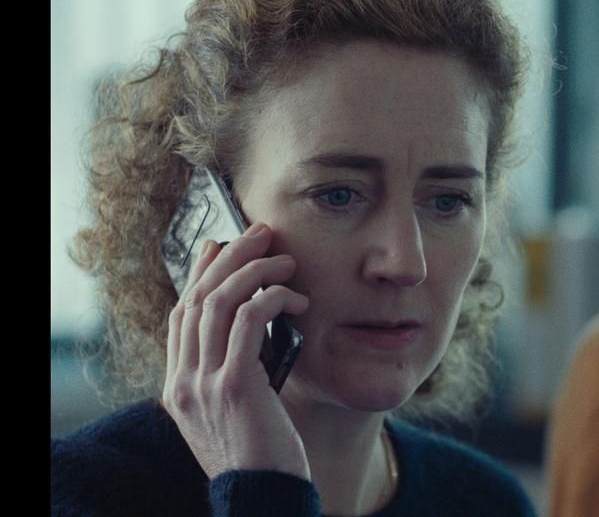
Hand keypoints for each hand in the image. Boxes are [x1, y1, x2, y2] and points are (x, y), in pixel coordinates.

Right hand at [162, 222, 311, 479]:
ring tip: (285, 258)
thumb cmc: (262, 455)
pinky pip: (250, 321)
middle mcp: (182, 382)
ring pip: (219, 302)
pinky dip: (272, 298)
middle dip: (230, 257)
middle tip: (260, 232)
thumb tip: (255, 328)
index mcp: (179, 387)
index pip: (181, 315)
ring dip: (254, 270)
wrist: (263, 497)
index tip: (221, 245)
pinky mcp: (233, 386)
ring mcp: (203, 384)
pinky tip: (296, 298)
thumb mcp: (237, 410)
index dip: (200, 274)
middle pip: (197, 298)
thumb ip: (234, 372)